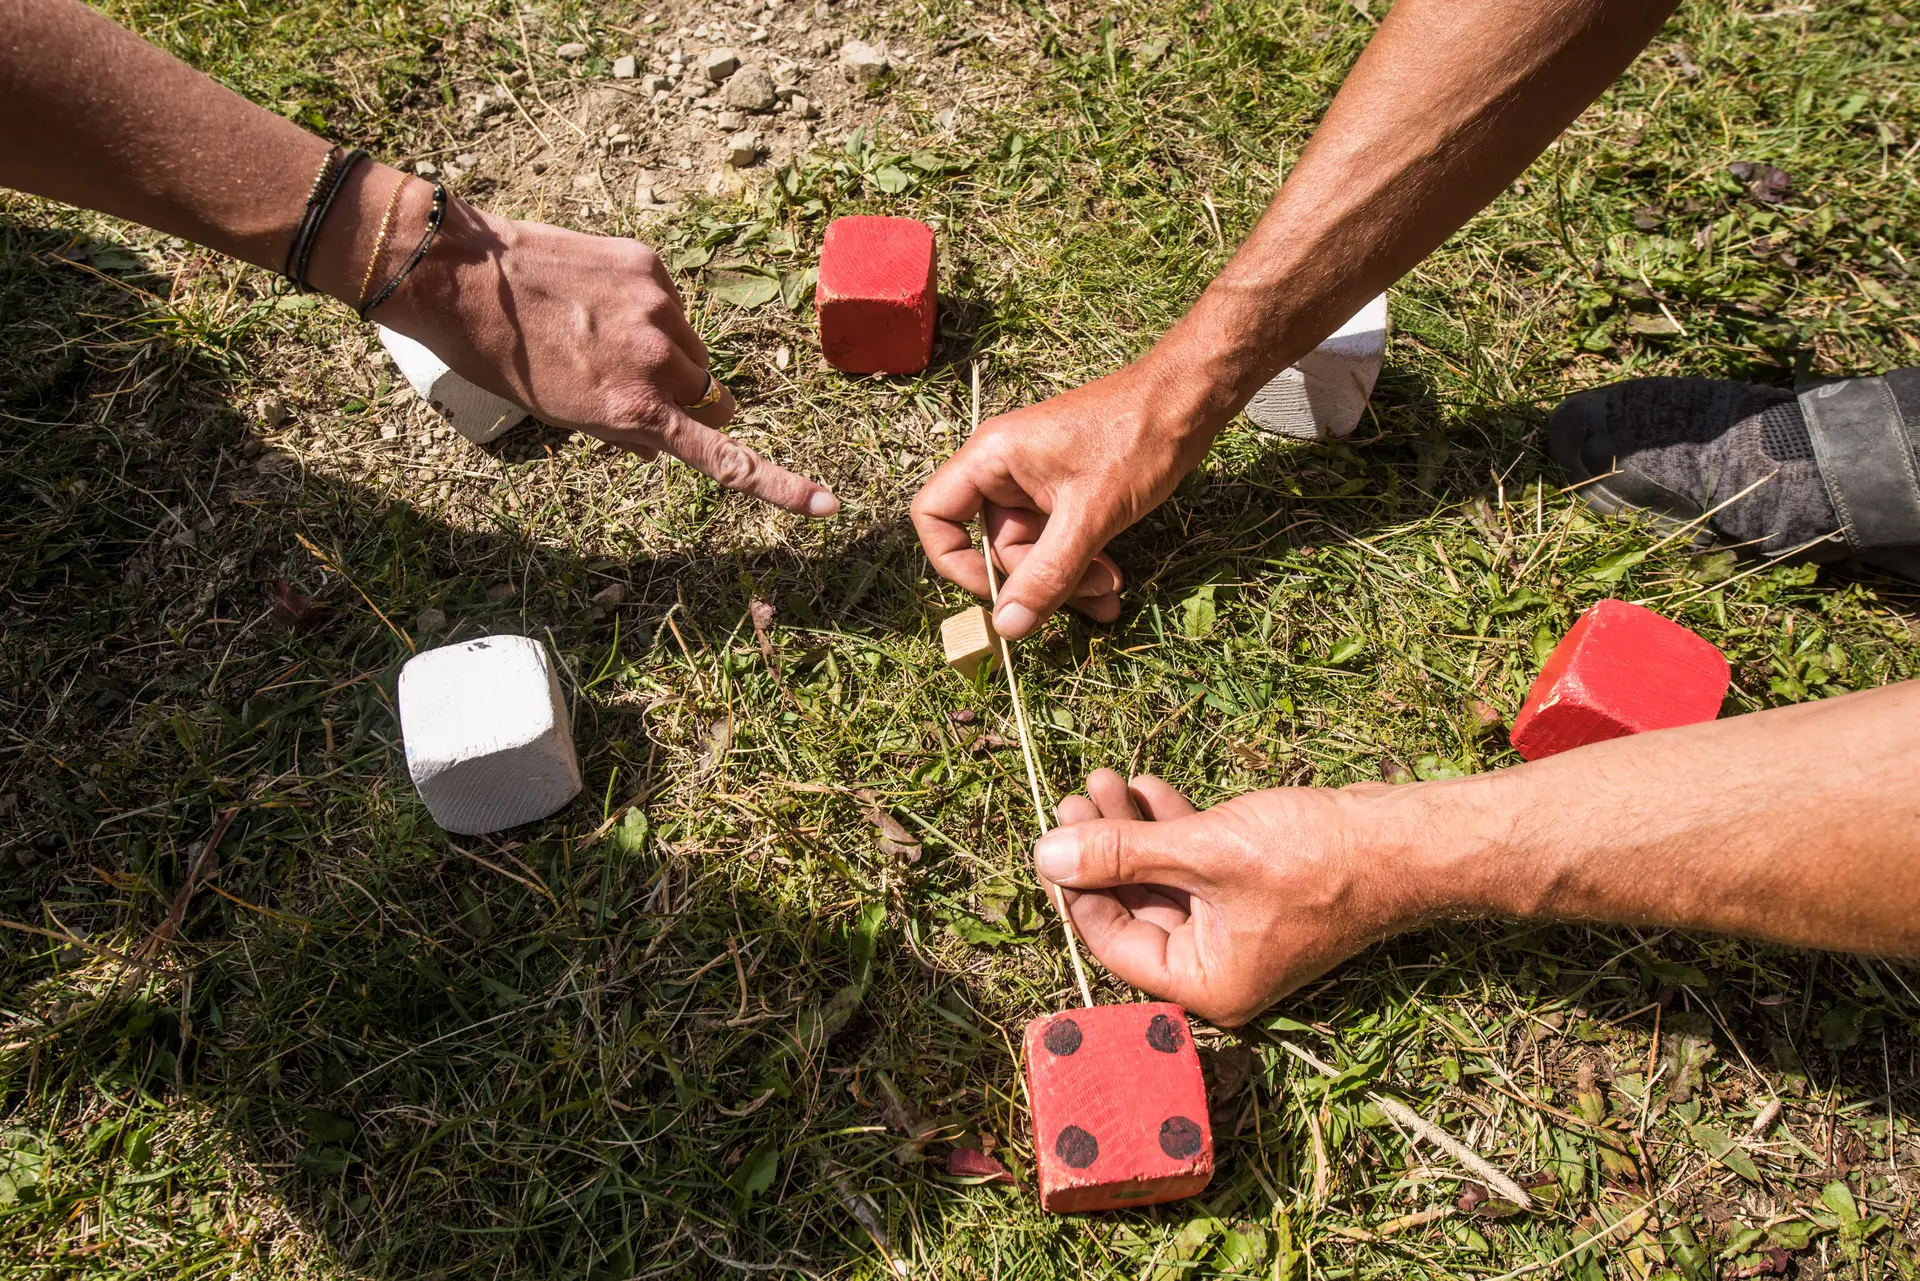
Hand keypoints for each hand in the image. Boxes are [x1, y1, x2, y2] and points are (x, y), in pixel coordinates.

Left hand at [386, 198, 837, 516]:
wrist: (461, 276)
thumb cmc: (500, 357)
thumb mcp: (560, 415)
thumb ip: (622, 428)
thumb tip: (660, 435)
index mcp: (634, 412)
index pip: (725, 457)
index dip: (782, 487)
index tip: (826, 507)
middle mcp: (658, 363)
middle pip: (707, 394)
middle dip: (684, 396)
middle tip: (631, 382)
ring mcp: (659, 310)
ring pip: (690, 346)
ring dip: (663, 348)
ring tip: (598, 332)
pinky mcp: (649, 266)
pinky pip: (670, 300)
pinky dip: (645, 305)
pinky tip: (595, 297)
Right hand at [910, 358, 1221, 638]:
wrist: (1190, 400)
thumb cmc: (1137, 437)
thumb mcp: (1090, 516)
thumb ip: (1046, 574)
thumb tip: (1009, 625)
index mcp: (991, 458)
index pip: (934, 514)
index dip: (955, 562)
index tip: (998, 594)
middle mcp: (1005, 469)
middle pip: (994, 544)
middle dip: (1039, 579)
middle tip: (1091, 593)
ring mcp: (1036, 481)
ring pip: (1032, 550)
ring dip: (1068, 579)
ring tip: (1112, 590)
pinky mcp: (1067, 491)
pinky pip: (1059, 541)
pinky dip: (1082, 565)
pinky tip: (1113, 582)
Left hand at [1034, 769, 1433, 1024]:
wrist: (1404, 841)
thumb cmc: (1315, 860)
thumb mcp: (1203, 852)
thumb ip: (1120, 855)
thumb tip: (1046, 854)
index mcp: (1205, 983)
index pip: (1114, 943)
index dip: (1076, 890)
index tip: (1052, 839)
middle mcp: (1218, 965)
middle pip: (1134, 907)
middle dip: (1101, 848)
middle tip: (1072, 797)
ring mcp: (1237, 927)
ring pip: (1161, 878)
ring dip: (1130, 830)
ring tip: (1103, 779)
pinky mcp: (1253, 889)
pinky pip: (1193, 864)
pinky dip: (1169, 827)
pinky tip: (1146, 787)